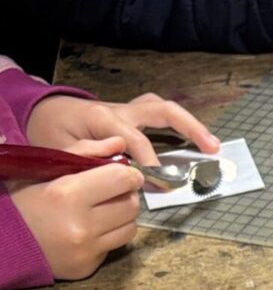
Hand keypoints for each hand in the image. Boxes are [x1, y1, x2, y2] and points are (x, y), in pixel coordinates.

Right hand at [9, 141, 142, 279]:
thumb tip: (120, 143)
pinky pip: (115, 247)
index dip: (128, 174)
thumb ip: (84, 153)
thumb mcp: (45, 169)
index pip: (123, 179)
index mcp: (67, 194)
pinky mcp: (87, 267)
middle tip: (110, 193)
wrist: (2, 241)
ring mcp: (85, 250)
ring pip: (130, 227)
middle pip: (131, 204)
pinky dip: (108, 236)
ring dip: (121, 217)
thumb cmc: (24, 200)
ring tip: (100, 212)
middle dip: (125, 195)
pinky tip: (89, 231)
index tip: (124, 173)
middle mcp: (80, 225)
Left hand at [26, 92, 219, 166]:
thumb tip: (117, 171)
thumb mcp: (58, 149)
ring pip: (164, 109)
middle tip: (211, 149)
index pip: (132, 137)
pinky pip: (160, 116)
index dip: (148, 158)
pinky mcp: (132, 116)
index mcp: (100, 117)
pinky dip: (181, 126)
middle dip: (189, 128)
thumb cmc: (50, 133)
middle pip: (161, 110)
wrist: (44, 112)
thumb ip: (85, 160)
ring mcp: (129, 111)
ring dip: (191, 125)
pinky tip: (195, 144)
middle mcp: (120, 110)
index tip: (160, 180)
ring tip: (212, 146)